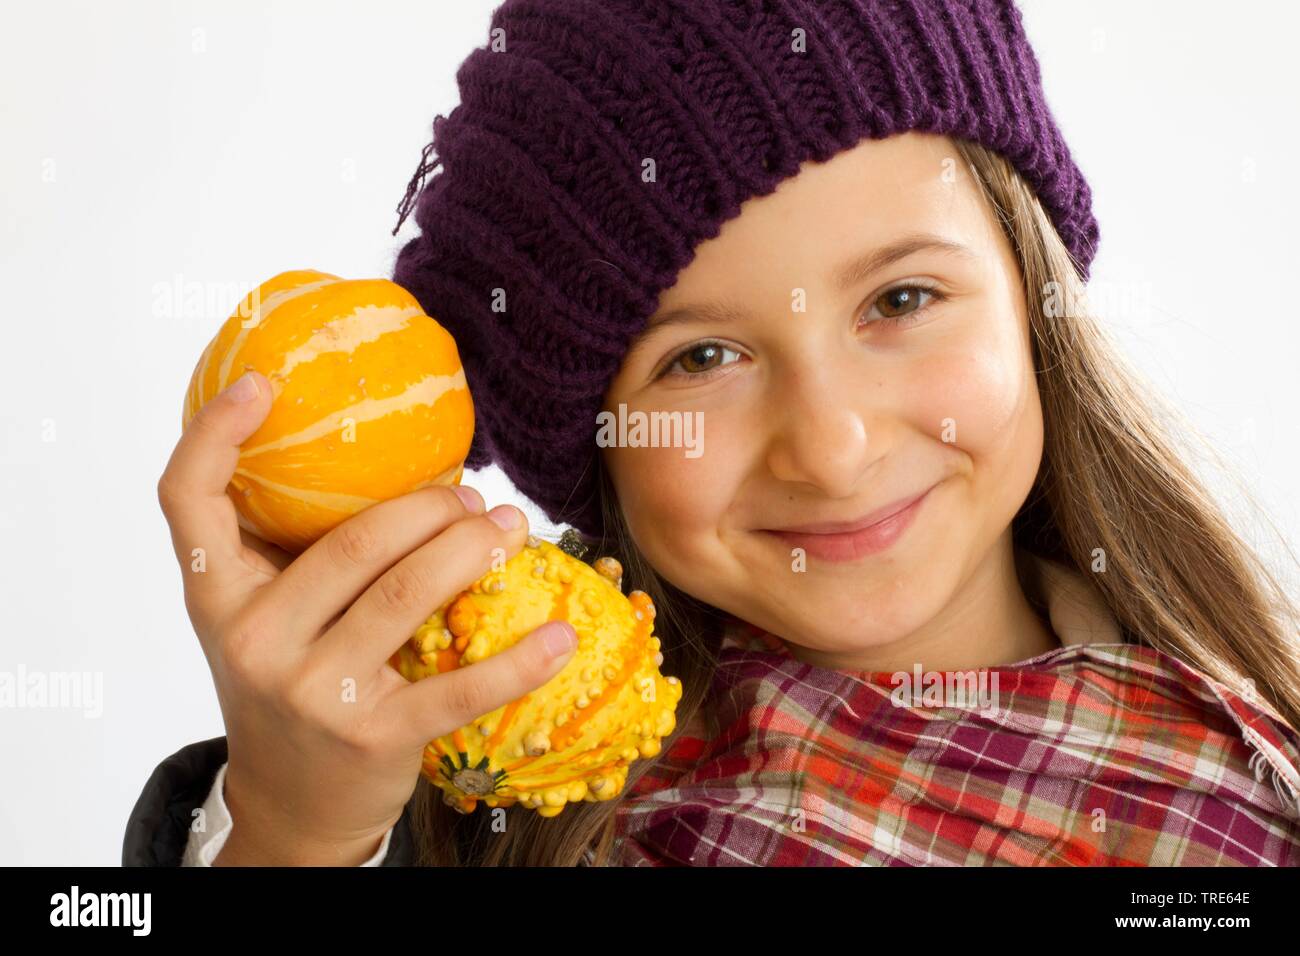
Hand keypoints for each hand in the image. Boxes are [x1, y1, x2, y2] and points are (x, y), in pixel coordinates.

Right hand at [156, 369, 576, 864]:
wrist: (291, 805)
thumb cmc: (288, 686)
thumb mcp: (262, 620)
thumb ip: (289, 553)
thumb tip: (375, 456)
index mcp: (218, 598)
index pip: (188, 502)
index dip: (214, 433)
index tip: (264, 382)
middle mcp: (254, 641)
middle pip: (353, 541)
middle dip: (431, 506)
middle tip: (474, 497)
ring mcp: (314, 692)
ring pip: (408, 592)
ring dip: (474, 548)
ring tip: (511, 528)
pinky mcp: (375, 737)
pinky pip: (459, 688)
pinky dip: (518, 660)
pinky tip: (558, 636)